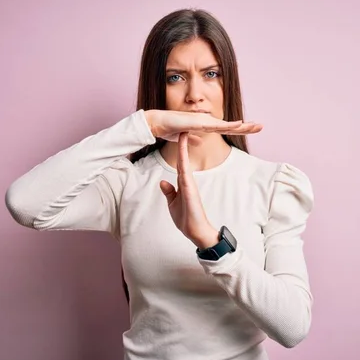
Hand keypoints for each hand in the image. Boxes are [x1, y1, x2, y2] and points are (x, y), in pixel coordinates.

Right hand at [145, 110, 262, 146]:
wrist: (158, 123)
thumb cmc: (169, 128)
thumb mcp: (184, 137)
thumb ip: (193, 138)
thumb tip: (200, 141)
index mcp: (205, 125)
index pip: (225, 129)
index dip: (238, 129)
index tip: (250, 129)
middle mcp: (207, 121)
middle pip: (230, 125)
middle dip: (246, 127)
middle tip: (261, 127)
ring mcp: (204, 120)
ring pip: (227, 125)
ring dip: (242, 126)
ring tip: (256, 126)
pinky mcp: (199, 122)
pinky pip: (216, 125)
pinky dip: (229, 125)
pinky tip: (239, 124)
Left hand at [159, 132, 220, 248]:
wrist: (196, 232)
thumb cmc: (186, 219)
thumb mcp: (173, 203)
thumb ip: (169, 192)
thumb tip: (163, 182)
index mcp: (183, 183)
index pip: (180, 163)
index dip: (179, 150)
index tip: (178, 136)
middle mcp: (187, 181)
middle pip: (183, 159)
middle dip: (182, 143)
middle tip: (182, 127)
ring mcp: (189, 185)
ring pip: (184, 163)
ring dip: (183, 148)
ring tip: (182, 133)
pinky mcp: (190, 191)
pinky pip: (185, 173)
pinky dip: (183, 162)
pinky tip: (182, 153)